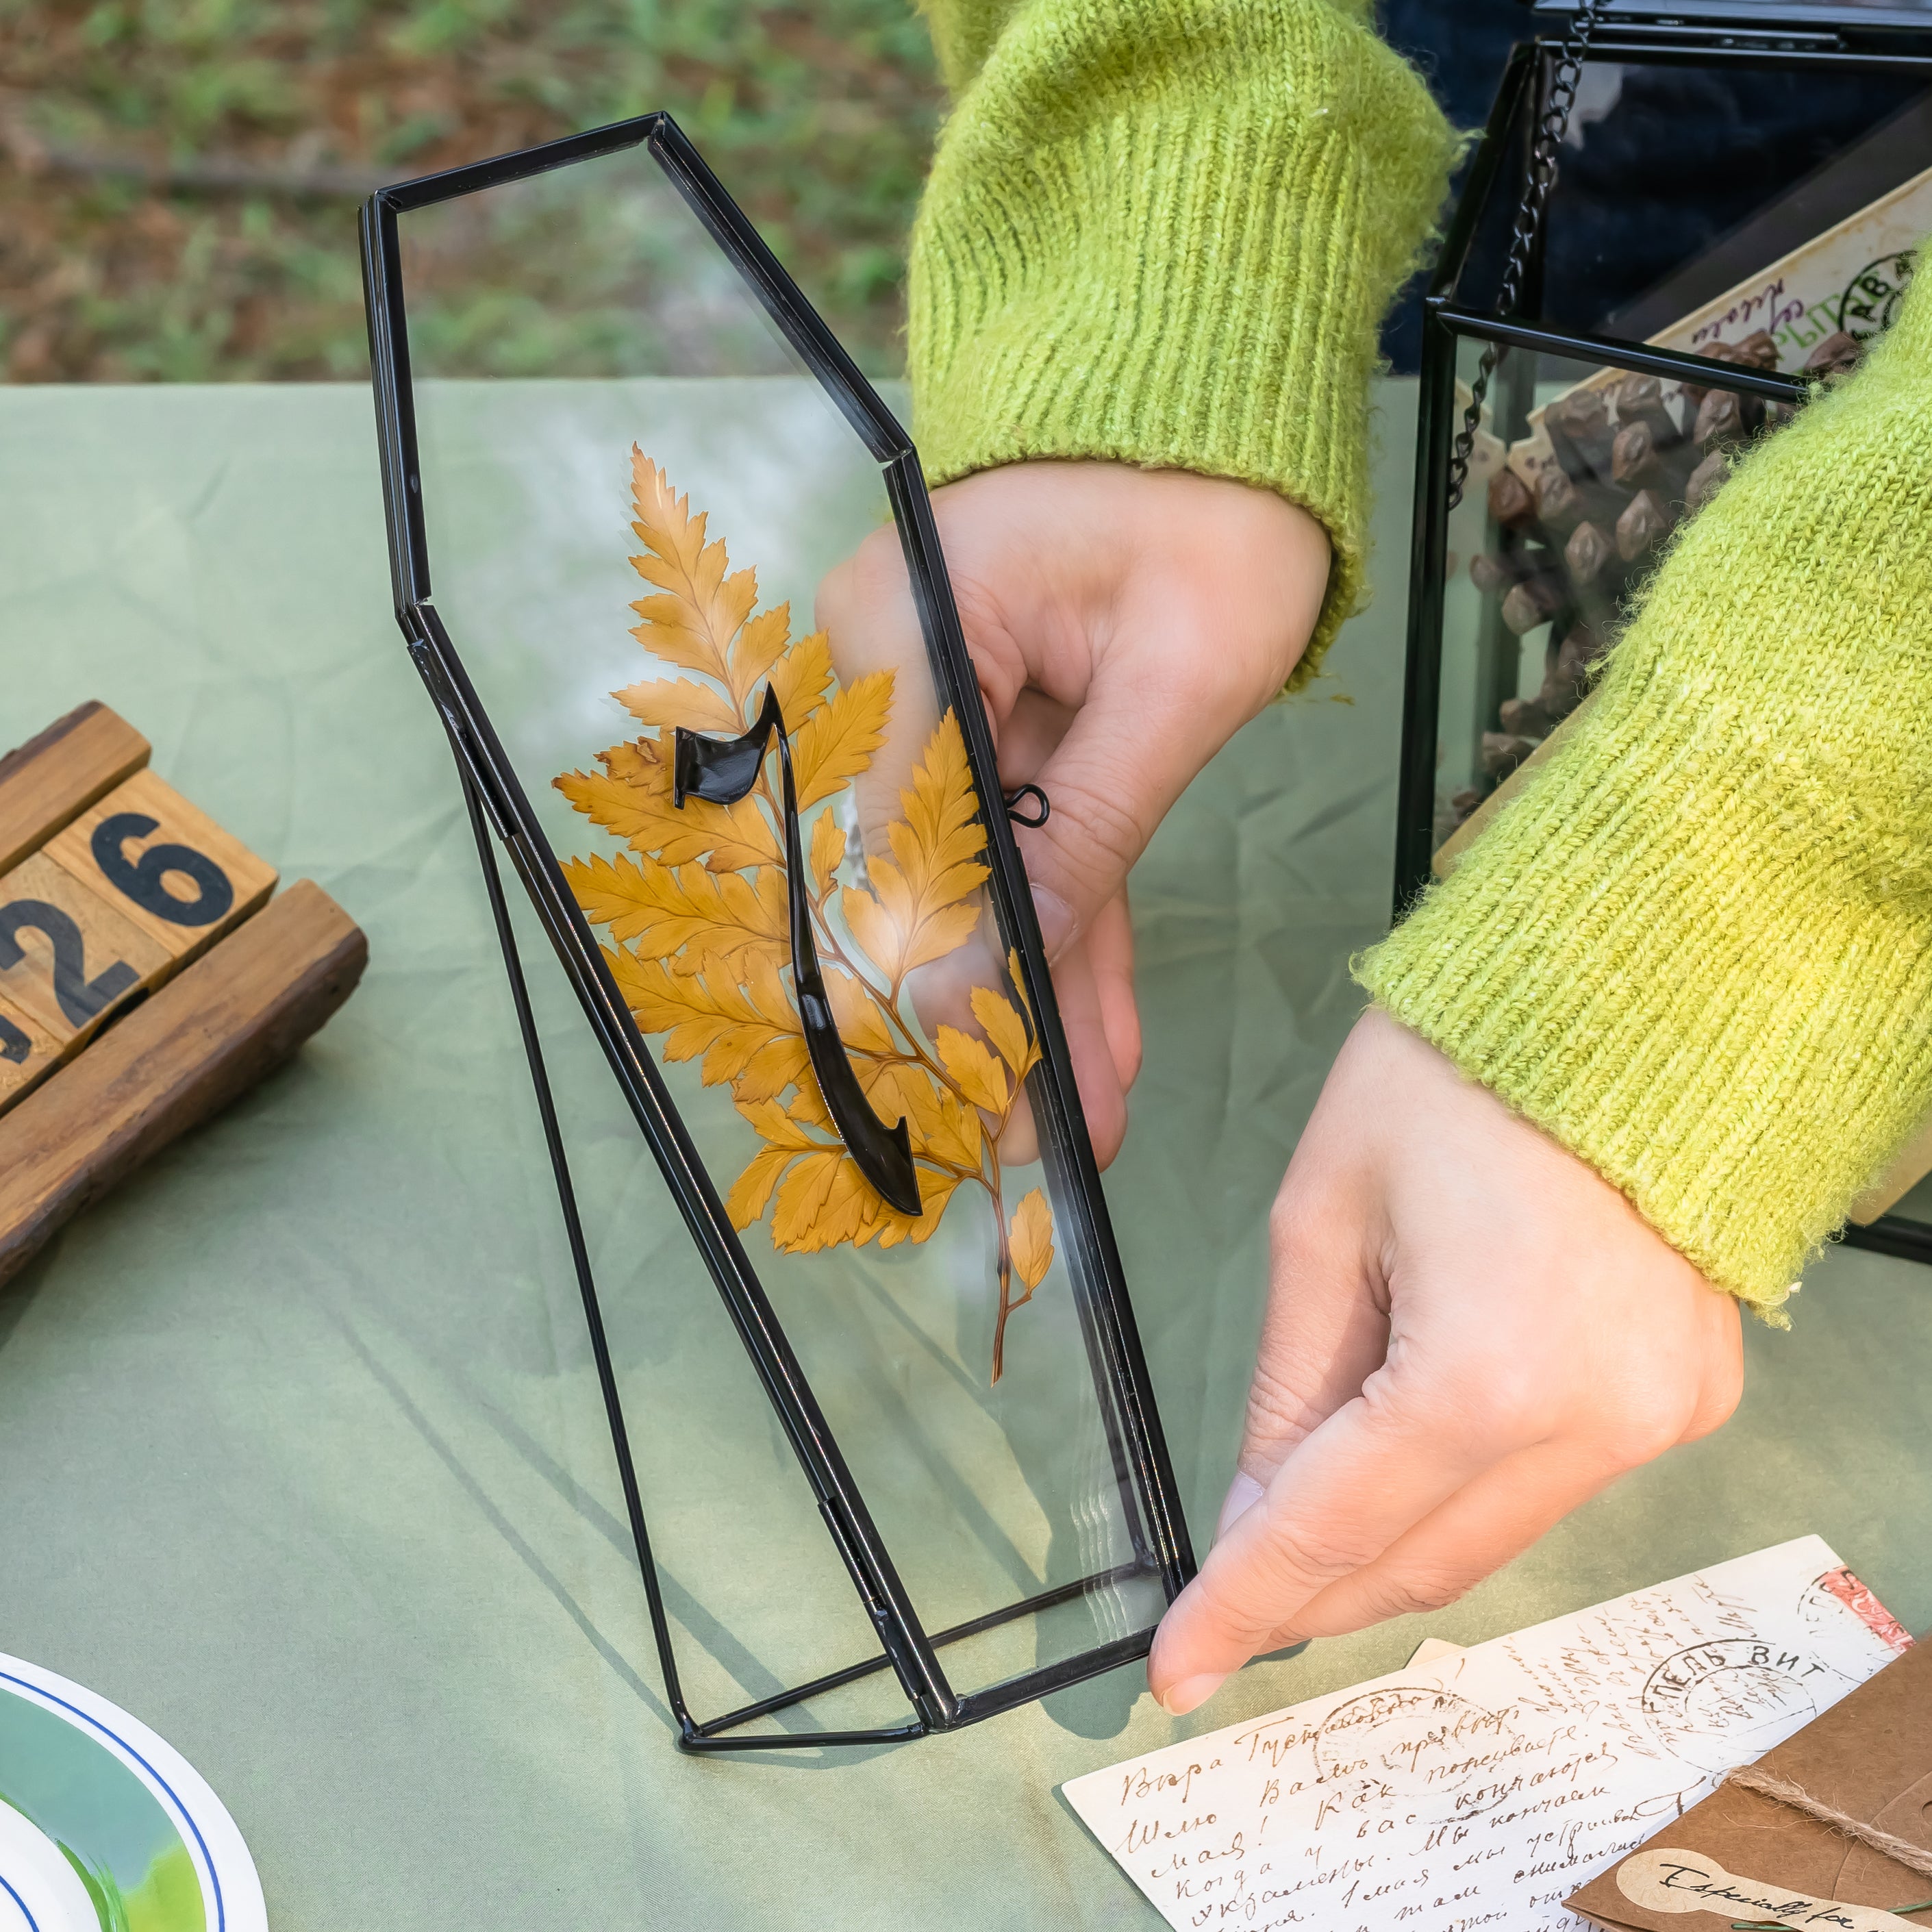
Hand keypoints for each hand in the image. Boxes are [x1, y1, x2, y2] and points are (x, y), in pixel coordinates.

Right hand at [817, 460, 1330, 1163]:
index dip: (941, 976)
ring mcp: (932, 694)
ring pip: (982, 875)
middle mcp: (889, 665)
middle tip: (1026, 1145)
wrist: (1228, 423)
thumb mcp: (1180, 679)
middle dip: (988, 1014)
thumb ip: (1087, 828)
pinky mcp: (986, 719)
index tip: (978, 1086)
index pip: (905, 841)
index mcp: (912, 631)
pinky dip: (1066, 933)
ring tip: (1073, 1125)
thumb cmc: (1220, 509)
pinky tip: (1092, 1041)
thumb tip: (997, 978)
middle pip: (928, 875)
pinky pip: (1026, 842)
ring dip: (1034, 996)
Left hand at [1147, 1007, 1743, 1712]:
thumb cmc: (1446, 1079)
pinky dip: (1464, 1488)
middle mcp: (1593, 1426)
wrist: (1621, 996)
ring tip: (1296, 1527)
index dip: (1242, 1607)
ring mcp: (1658, 1418)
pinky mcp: (1689, 1395)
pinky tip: (1402, 1455)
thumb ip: (1289, 1387)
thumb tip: (1258, 1516)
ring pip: (1490, 1533)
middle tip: (1222, 1608)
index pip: (1335, 1528)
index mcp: (1484, 1377)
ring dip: (1385, 1541)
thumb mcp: (1322, 1221)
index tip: (1174, 1674)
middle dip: (1310, 1592)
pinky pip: (1552, 1482)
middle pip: (1422, 1558)